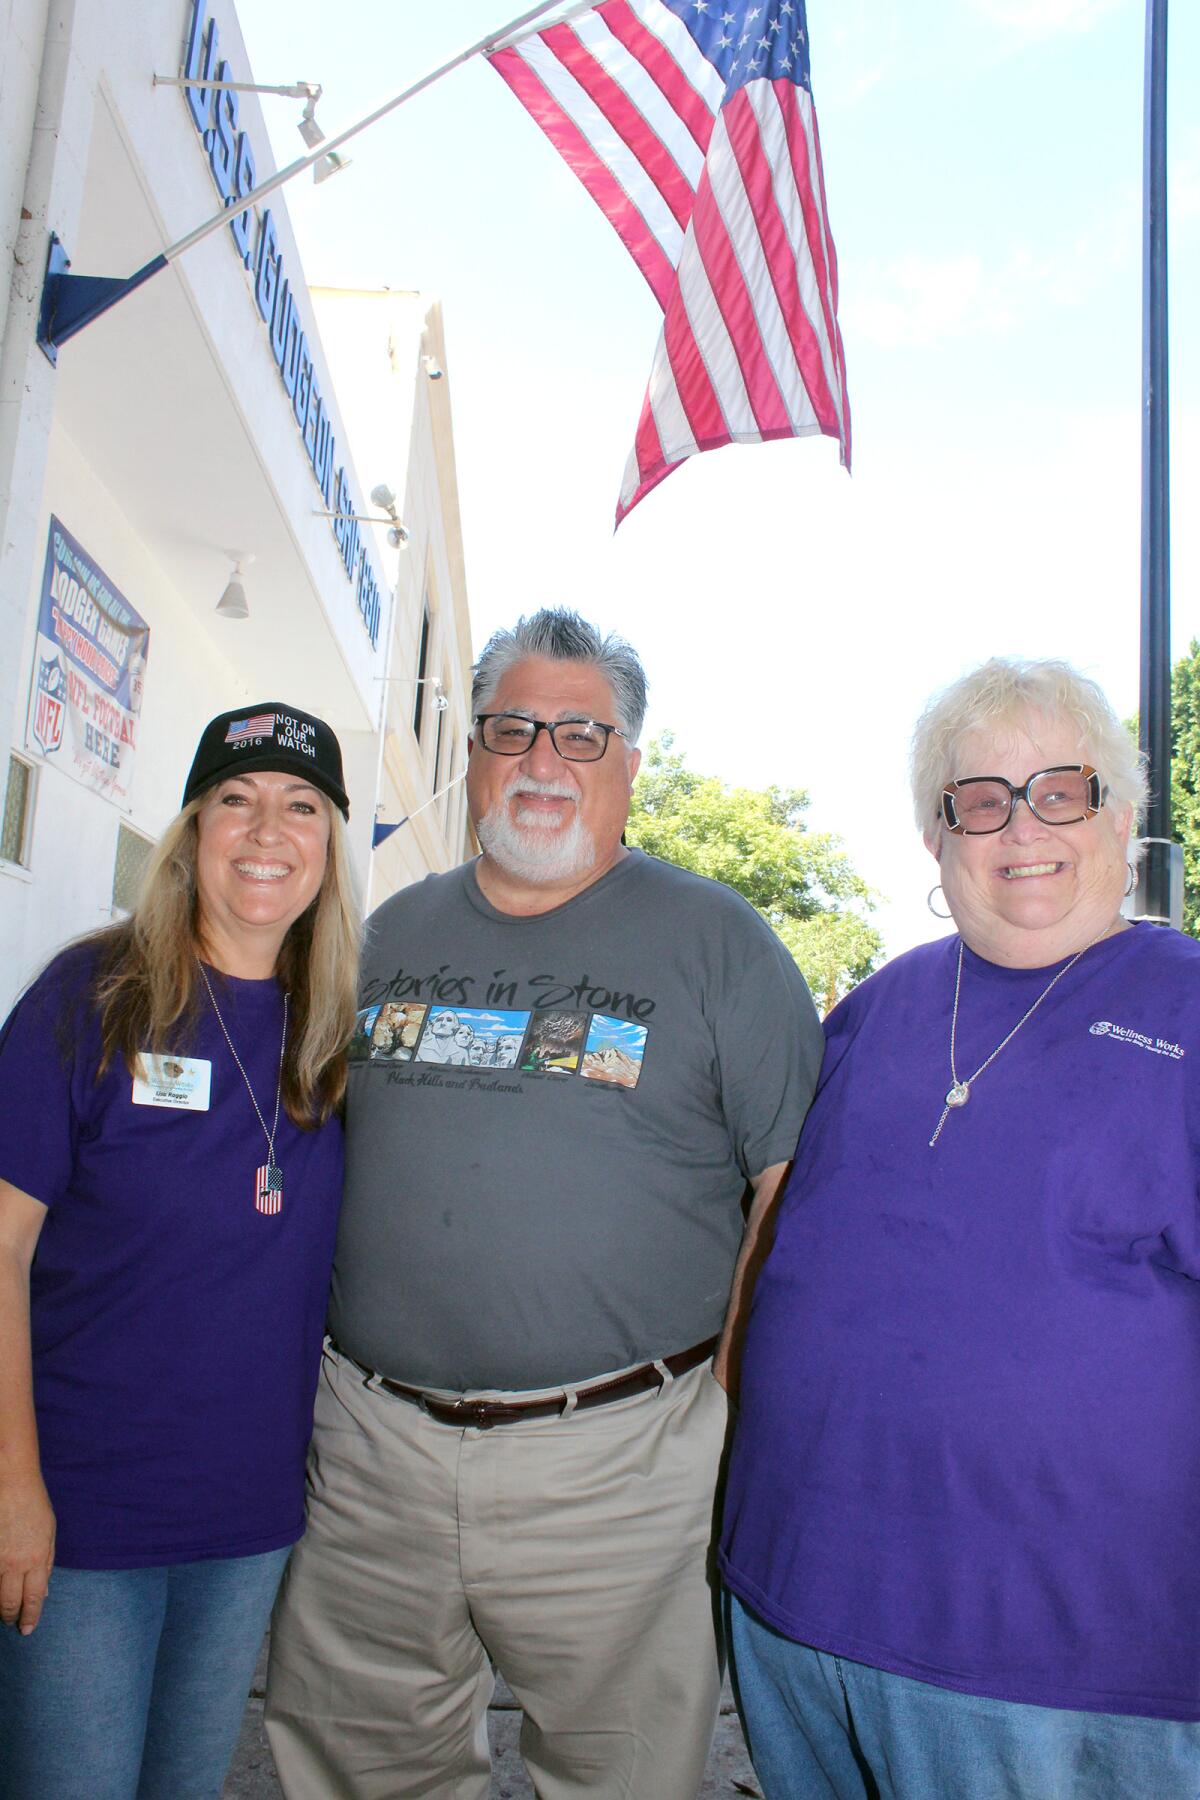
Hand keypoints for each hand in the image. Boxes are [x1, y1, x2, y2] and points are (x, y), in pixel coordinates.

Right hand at [0, 1475, 55, 1633]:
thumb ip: (46, 1563)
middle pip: (9, 1602)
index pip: (34, 1598)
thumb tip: (43, 1592)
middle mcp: (15, 1562)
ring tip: (0, 1612)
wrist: (11, 1480)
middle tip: (11, 1622)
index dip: (30, 1617)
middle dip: (10, 1617)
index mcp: (37, 1557)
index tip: (27, 1629)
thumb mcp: (49, 1532)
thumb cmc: (33, 1504)